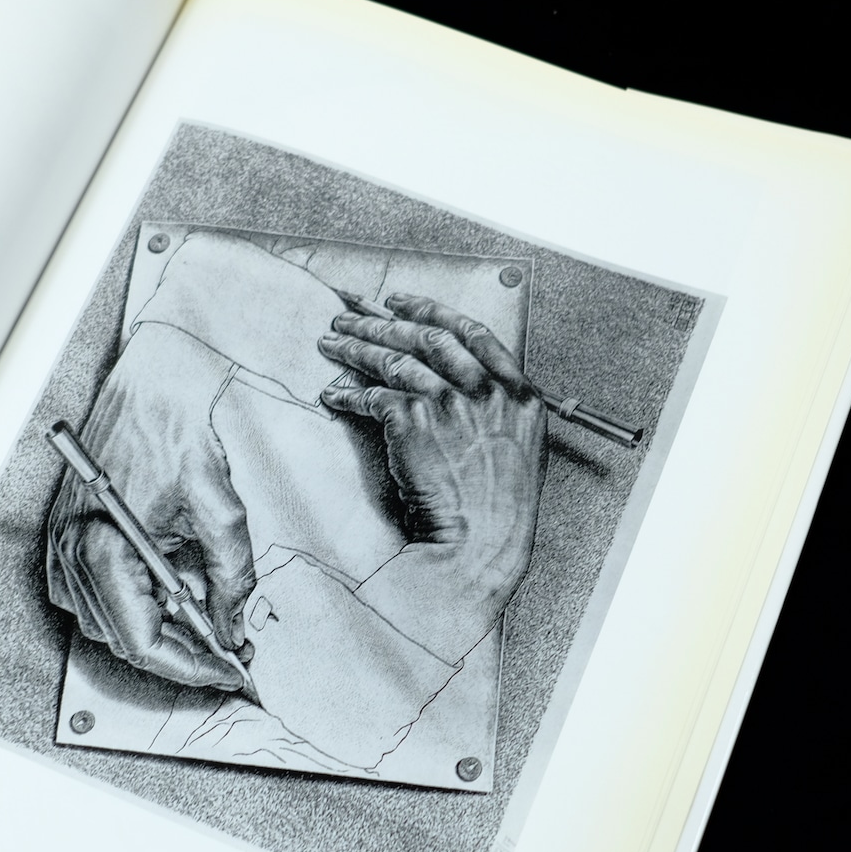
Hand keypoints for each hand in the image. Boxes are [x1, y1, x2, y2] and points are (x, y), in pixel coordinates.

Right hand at [46, 331, 255, 690]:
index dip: (191, 667)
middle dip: (182, 652)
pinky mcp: (69, 540)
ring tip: (209, 625)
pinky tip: (172, 599)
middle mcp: (73, 555)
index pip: (144, 642)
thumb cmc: (174, 432)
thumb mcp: (221, 510)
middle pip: (127, 641)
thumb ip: (231, 578)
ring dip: (161, 634)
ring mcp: (64, 549)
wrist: (147, 386)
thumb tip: (232, 627)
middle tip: (232, 652)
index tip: (230, 672)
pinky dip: (137, 610)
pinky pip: (98, 600)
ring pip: (112, 626)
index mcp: (104, 550)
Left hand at [318, 293, 546, 661]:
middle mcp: (488, 392)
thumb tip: (462, 391)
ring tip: (330, 344)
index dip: (431, 312)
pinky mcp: (415, 422)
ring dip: (357, 347)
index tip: (401, 303)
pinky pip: (372, 396)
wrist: (479, 548)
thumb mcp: (516, 456)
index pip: (473, 333)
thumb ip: (497, 417)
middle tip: (350, 318)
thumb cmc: (495, 515)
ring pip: (396, 360)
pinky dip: (348, 393)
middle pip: (428, 338)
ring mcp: (452, 405)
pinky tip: (331, 394)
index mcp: (520, 396)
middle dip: (382, 323)